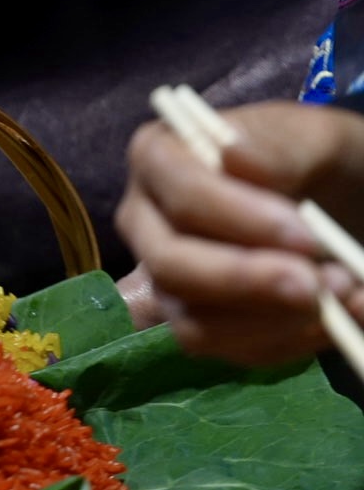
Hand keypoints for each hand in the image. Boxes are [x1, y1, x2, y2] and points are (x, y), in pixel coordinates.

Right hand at [115, 100, 363, 365]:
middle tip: (321, 284)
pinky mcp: (196, 322)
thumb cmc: (313, 159)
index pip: (179, 196)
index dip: (235, 217)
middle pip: (170, 266)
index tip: (305, 233)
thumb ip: (278, 147)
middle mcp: (145, 223)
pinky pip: (227, 351)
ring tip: (344, 292)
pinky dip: (287, 342)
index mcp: (159, 159)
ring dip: (273, 319)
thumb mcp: (314, 138)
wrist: (335, 201)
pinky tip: (335, 320)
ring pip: (193, 321)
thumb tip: (233, 154)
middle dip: (246, 281)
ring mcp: (165, 279)